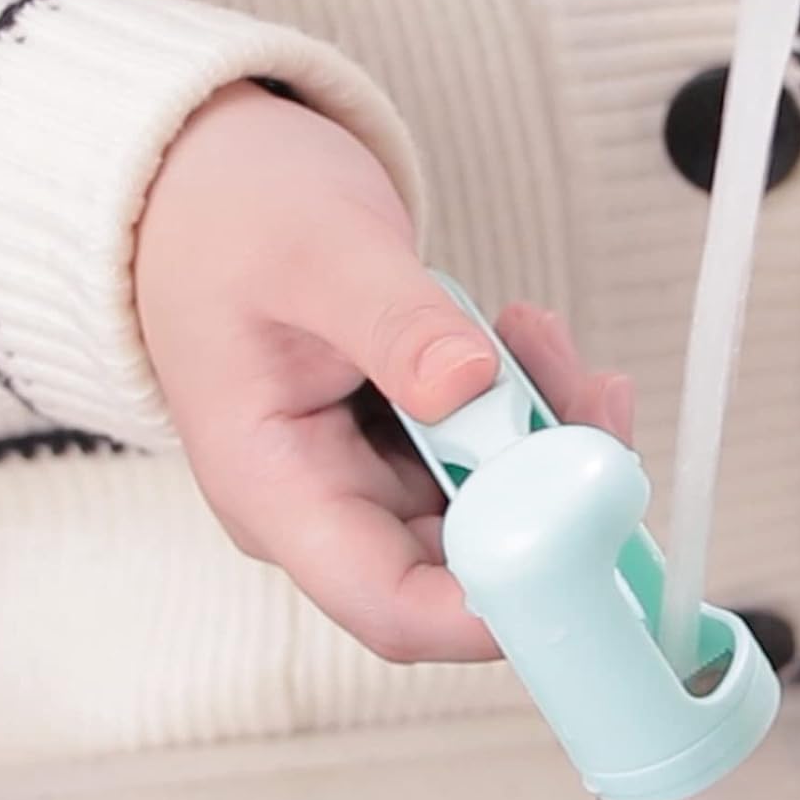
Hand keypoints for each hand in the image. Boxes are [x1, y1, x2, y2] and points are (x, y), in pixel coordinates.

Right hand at [135, 81, 634, 661]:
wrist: (208, 190)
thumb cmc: (228, 224)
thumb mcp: (314, 254)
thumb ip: (393, 322)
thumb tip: (471, 384)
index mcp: (276, 494)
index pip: (392, 605)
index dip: (493, 609)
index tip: (580, 547)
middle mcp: (330, 507)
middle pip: (468, 562)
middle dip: (551, 495)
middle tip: (590, 398)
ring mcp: (373, 478)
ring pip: (498, 507)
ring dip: (550, 436)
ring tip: (541, 338)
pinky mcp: (410, 445)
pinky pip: (497, 456)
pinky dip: (533, 406)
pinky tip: (527, 339)